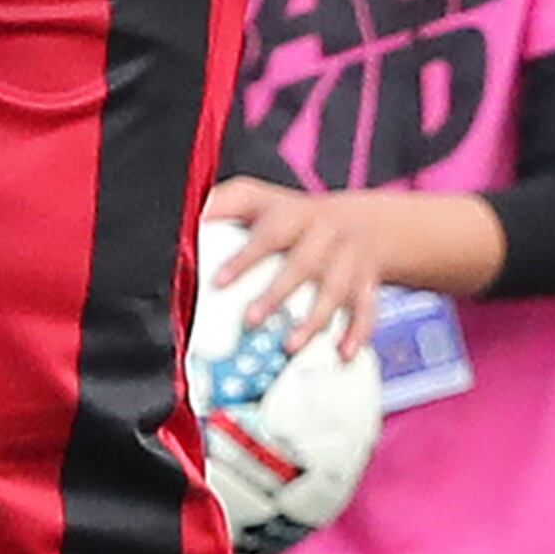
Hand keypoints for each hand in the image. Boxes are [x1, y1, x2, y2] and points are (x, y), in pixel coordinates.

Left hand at [202, 177, 383, 362]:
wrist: (366, 223)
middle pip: (303, 265)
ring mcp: (349, 262)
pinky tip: (343, 354)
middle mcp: (325, 236)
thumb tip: (187, 219)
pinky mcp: (367, 286)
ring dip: (313, 321)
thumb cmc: (295, 214)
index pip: (268, 234)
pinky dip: (357, 334)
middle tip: (250, 321)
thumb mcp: (257, 198)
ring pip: (335, 291)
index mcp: (293, 214)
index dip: (244, 258)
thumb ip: (223, 205)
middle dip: (277, 294)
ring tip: (289, 347)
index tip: (219, 282)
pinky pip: (367, 311)